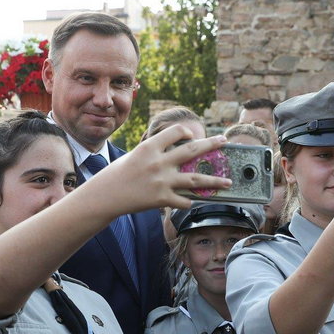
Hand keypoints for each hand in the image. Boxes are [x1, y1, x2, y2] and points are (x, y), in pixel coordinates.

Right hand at [89, 126, 231, 212]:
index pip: (176, 131)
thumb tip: (177, 153)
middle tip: (224, 141)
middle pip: (193, 150)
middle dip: (212, 144)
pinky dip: (191, 201)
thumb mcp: (135, 155)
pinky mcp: (162, 199)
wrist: (105, 196)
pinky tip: (194, 201)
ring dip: (215, 181)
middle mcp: (159, 162)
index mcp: (150, 147)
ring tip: (228, 182)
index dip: (187, 131)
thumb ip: (155, 152)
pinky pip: (184, 201)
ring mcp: (162, 181)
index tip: (193, 135)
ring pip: (196, 180)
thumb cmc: (118, 174)